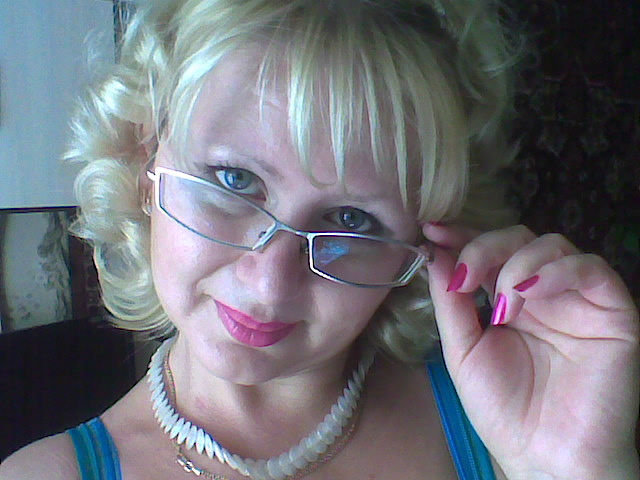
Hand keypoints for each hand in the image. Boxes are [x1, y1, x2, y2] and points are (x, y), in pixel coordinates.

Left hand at [422, 223, 639, 479]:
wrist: (547, 458)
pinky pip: (590, 268)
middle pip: (517, 239)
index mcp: (507, 302)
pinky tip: (530, 292)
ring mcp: (576, 300)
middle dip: (484, 246)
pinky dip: (556, 270)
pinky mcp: (612, 311)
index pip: (487, 253)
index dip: (461, 236)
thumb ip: (451, 304)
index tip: (432, 230)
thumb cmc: (505, 412)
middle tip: (465, 272)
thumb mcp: (463, 353)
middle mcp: (541, 295)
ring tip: (502, 304)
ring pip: (552, 245)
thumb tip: (434, 254)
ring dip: (517, 263)